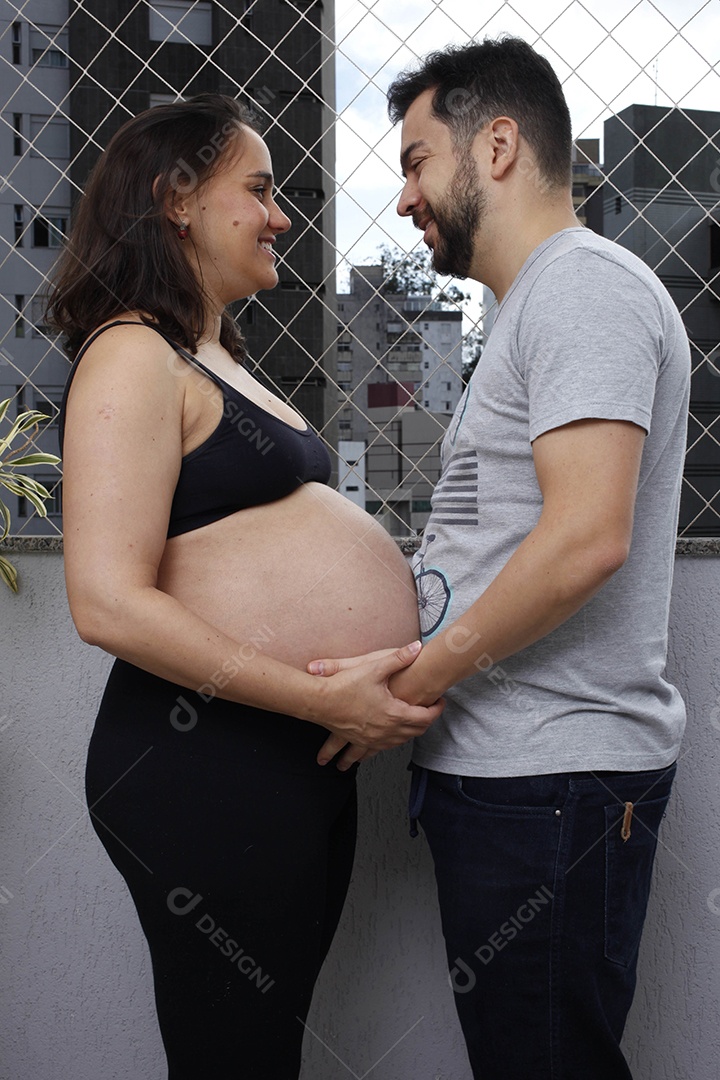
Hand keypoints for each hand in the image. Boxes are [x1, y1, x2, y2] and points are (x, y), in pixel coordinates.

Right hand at [307, 641, 443, 768]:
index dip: (436, 709)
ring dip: (411, 732)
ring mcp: (374, 739)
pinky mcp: (362, 741)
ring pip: (401, 741)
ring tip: (414, 722)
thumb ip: (399, 658)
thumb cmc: (344, 686)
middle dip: (426, 721)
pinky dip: (392, 741)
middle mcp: (386, 731)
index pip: (425, 717)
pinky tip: (390, 737)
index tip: (440, 702)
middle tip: (430, 711)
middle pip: (416, 731)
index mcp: (394, 714)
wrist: (319, 702)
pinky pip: (383, 748)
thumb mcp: (374, 667)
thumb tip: (417, 647)